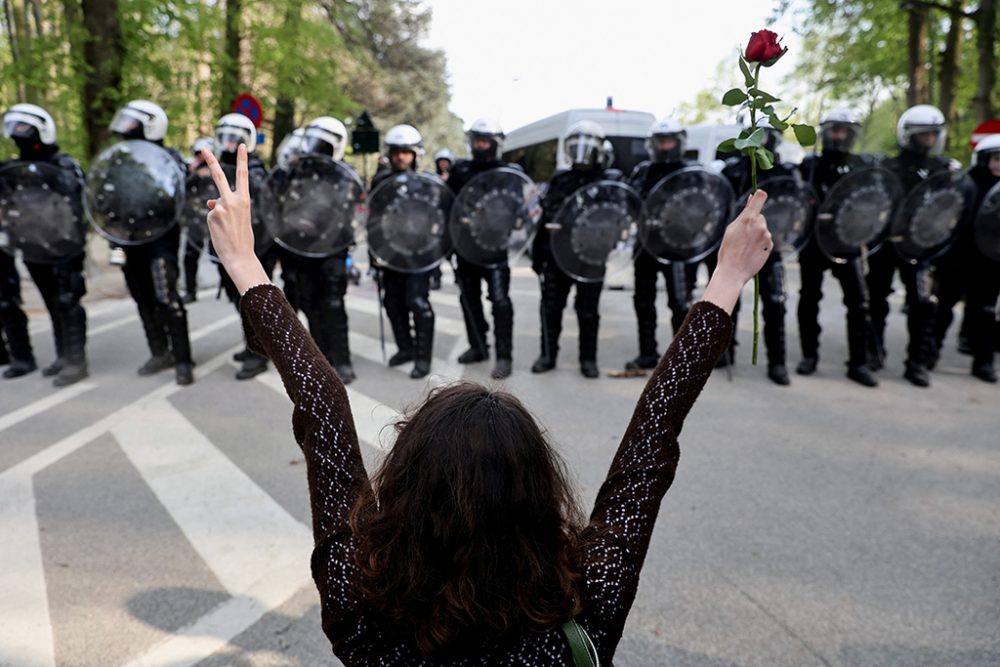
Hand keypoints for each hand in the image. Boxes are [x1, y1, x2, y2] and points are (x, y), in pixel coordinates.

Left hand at [203, 145, 268, 294]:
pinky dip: (214, 224)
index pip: (243, 176)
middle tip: (203, 148)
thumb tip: (211, 201)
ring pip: (214, 206)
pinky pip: (210, 215)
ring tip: (227, 230)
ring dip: (218, 217)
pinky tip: (221, 232)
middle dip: (211, 161)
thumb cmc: (242, 238)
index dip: (242, 160)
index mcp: (245, 200)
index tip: (241, 145)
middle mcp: (233, 200)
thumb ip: (227, 206)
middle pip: (219, 176)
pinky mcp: (212, 215)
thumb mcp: (239, 218)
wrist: (240, 255)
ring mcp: (221, 207)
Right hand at [717, 189, 772, 283]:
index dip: (759, 195)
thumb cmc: (728, 251)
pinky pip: (765, 240)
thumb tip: (751, 200)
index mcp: (748, 219)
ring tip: (745, 246)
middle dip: (753, 223)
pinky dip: (760, 244)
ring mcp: (766, 236)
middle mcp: (760, 225)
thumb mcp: (731, 229)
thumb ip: (743, 214)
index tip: (758, 195)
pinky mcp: (770, 245)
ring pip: (762, 229)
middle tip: (741, 236)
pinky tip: (751, 252)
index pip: (760, 197)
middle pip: (760, 216)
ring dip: (756, 234)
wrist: (733, 272)